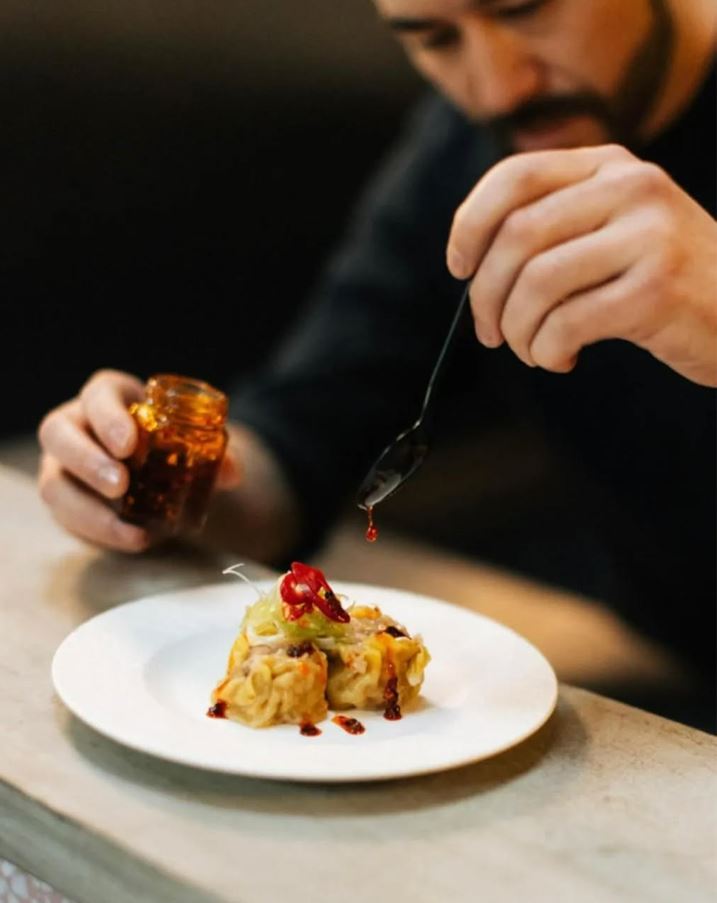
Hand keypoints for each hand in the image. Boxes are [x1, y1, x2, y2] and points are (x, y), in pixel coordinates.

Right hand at [37, 369, 243, 551]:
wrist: (156, 470)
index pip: (97, 395)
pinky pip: (68, 518)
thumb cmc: (169, 442)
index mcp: (107, 397)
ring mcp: (63, 465)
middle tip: (121, 485)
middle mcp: (75, 426)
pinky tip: (133, 540)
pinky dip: (101, 532)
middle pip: (57, 433)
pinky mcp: (66, 501)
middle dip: (87, 460)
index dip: (108, 417)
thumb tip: (232, 473)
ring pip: (53, 483)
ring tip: (132, 530)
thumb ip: (214, 453)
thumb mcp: (193, 441)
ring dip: (88, 509)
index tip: (129, 443)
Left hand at [446, 144, 716, 386]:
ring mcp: (649, 234)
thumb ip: (557, 228)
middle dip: (485, 295)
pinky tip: (562, 359)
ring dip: (517, 331)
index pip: (514, 177)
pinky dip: (547, 351)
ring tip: (530, 351)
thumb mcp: (615, 232)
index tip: (458, 268)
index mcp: (610, 166)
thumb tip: (471, 262)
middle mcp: (631, 187)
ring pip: (535, 283)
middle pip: (515, 236)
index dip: (469, 224)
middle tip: (491, 333)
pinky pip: (566, 323)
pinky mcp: (658, 289)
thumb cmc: (664, 282)